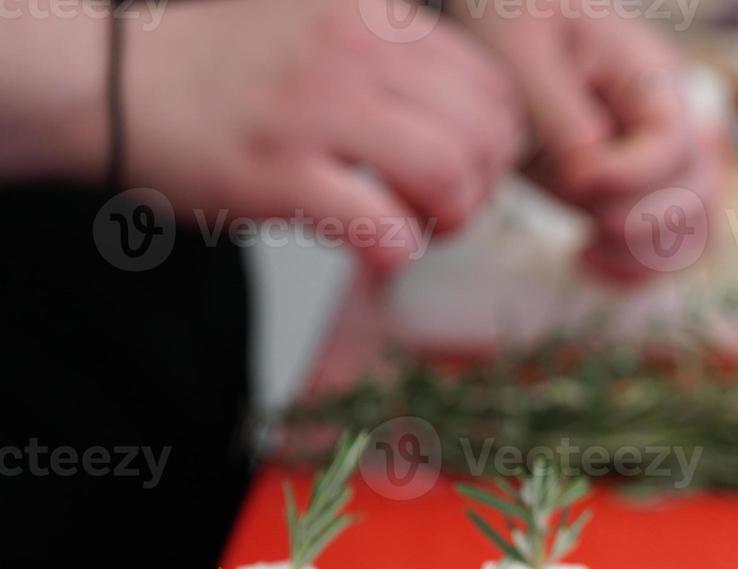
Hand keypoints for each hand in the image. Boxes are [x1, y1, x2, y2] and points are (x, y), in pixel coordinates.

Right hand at [124, 0, 523, 269]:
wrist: (114, 81)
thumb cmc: (225, 70)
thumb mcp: (323, 23)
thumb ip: (399, 53)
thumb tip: (486, 115)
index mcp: (373, 16)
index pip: (494, 89)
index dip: (496, 146)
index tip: (465, 169)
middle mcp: (351, 52)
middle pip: (484, 134)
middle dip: (480, 188)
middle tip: (442, 207)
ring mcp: (313, 112)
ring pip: (449, 173)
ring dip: (448, 218)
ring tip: (414, 224)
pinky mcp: (278, 175)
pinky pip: (386, 228)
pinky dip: (396, 250)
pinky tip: (373, 245)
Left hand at [459, 5, 722, 282]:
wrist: (511, 31)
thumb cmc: (517, 27)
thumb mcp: (524, 53)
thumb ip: (559, 112)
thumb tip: (589, 173)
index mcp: (654, 77)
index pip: (675, 144)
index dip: (631, 174)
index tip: (574, 176)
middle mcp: (676, 123)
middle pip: (701, 193)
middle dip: (640, 219)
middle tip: (583, 211)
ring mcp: (665, 165)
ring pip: (697, 233)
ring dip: (643, 255)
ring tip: (584, 247)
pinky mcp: (643, 197)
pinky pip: (670, 251)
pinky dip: (636, 271)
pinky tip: (582, 259)